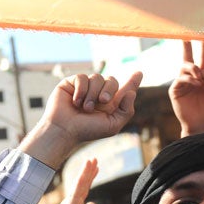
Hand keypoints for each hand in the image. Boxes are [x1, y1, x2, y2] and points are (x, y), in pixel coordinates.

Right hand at [18, 71, 142, 168]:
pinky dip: (81, 90)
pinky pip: (82, 77)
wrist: (64, 130)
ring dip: (92, 94)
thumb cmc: (86, 130)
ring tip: (85, 108)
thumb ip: (126, 111)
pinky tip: (75, 101)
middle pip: (112, 80)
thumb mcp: (112, 125)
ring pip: (97, 77)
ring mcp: (85, 87)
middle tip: (103, 101)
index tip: (139, 73)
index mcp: (110, 104)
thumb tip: (131, 93)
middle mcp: (98, 93)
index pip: (124, 89)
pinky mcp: (71, 83)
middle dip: (109, 90)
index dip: (132, 82)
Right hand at [33, 159, 99, 203]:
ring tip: (90, 161)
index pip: (84, 188)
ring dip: (85, 173)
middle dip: (88, 170)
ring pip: (79, 185)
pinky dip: (80, 183)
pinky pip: (76, 194)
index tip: (95, 166)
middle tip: (94, 158)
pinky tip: (84, 175)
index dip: (90, 177)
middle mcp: (71, 202)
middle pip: (82, 183)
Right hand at [169, 41, 203, 135]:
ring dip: (194, 69)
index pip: (203, 59)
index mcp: (202, 77)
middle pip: (188, 58)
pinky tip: (199, 84)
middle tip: (186, 36)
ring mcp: (182, 83)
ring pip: (185, 67)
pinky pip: (181, 79)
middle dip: (187, 47)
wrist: (202, 123)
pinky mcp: (175, 90)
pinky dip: (191, 80)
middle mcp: (191, 77)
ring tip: (202, 78)